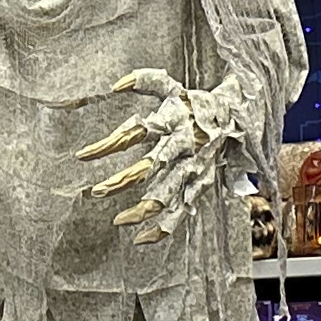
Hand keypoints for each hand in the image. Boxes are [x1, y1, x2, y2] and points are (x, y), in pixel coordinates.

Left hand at [74, 69, 246, 242]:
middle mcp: (181, 147)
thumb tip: (115, 85)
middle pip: (150, 167)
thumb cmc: (195, 104)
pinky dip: (163, 228)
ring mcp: (191, 170)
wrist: (237, 119)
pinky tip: (141, 239)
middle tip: (97, 191)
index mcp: (171, 122)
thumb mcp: (172, 87)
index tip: (82, 156)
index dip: (108, 145)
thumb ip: (145, 81)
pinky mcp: (199, 187)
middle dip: (123, 180)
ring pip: (167, 195)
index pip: (134, 133)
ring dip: (142, 211)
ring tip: (118, 221)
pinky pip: (181, 212)